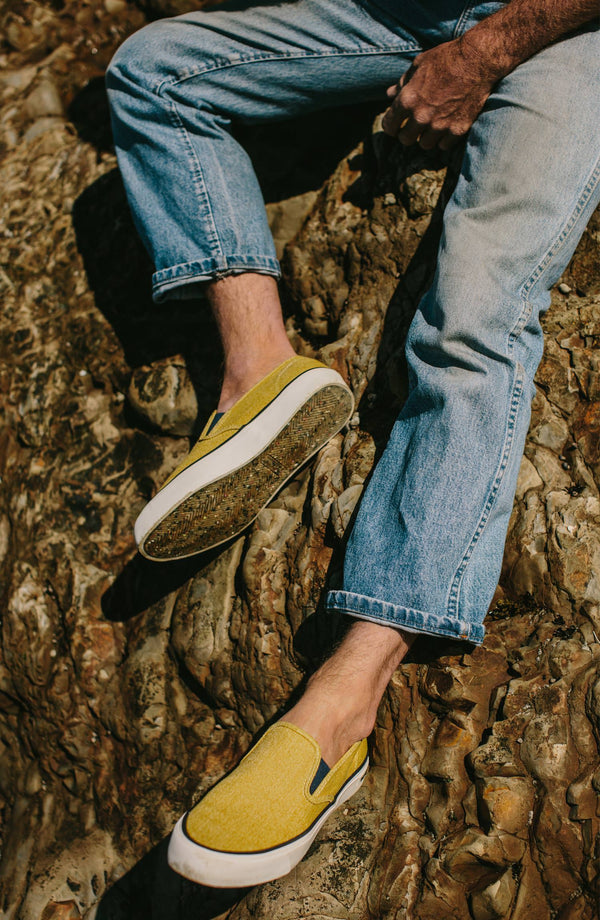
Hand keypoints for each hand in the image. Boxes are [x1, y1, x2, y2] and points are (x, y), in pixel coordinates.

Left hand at [382, 39, 497, 149]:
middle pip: (406, 140)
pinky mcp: (457, 129)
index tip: (395, 125)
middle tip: (413, 128)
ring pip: (425, 145)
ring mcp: (440, 125)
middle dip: (407, 134)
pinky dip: (443, 139)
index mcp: (407, 100)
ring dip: (426, 137)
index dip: (390, 126)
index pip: (389, 126)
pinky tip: (446, 128)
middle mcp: (421, 116)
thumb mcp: (419, 65)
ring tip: (431, 128)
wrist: (477, 59)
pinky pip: (444, 145)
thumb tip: (389, 94)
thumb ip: (403, 83)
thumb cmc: (446, 58)